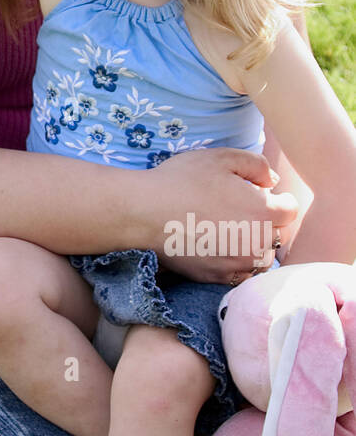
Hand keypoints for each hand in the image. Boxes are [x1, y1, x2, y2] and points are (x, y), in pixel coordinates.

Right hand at [145, 147, 298, 283]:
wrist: (145, 213)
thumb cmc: (183, 181)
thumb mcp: (222, 158)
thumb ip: (257, 165)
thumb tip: (272, 182)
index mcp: (264, 212)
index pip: (289, 210)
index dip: (277, 199)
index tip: (260, 195)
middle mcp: (257, 243)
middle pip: (276, 234)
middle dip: (264, 222)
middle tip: (238, 210)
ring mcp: (238, 263)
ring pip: (260, 257)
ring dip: (252, 245)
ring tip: (229, 230)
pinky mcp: (218, 277)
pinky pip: (240, 273)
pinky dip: (235, 262)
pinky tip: (217, 246)